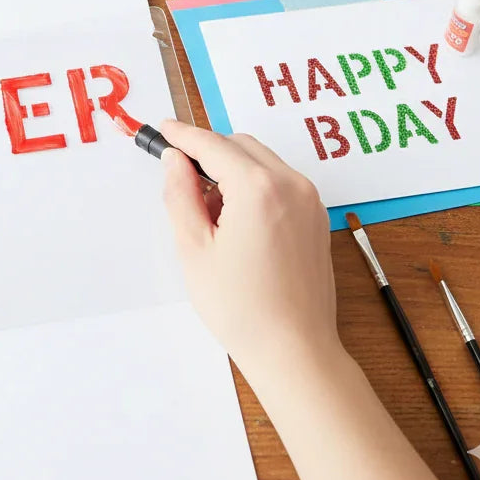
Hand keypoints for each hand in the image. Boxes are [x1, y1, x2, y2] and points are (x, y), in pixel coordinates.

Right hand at [160, 120, 338, 379]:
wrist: (294, 350)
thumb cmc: (240, 306)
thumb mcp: (194, 248)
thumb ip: (180, 194)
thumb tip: (175, 160)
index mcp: (258, 188)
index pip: (212, 144)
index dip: (183, 135)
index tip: (163, 129)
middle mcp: (290, 184)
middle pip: (240, 145)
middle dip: (208, 152)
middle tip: (180, 177)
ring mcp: (309, 199)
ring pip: (261, 161)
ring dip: (231, 169)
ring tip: (209, 212)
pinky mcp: (316, 216)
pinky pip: (279, 181)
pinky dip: (254, 185)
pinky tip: (237, 221)